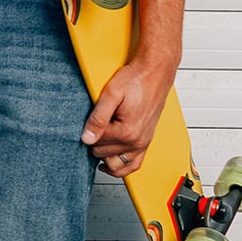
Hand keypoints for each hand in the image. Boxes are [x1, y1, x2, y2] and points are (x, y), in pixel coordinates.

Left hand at [83, 59, 175, 176]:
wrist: (154, 74)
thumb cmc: (135, 80)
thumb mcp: (111, 94)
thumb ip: (98, 118)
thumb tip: (86, 138)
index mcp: (126, 131)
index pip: (96, 143)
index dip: (88, 132)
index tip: (88, 122)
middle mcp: (137, 141)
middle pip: (104, 154)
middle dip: (95, 144)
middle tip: (92, 129)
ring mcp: (143, 143)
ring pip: (119, 166)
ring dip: (106, 159)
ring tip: (97, 148)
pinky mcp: (146, 141)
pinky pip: (134, 164)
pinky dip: (122, 166)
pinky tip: (110, 161)